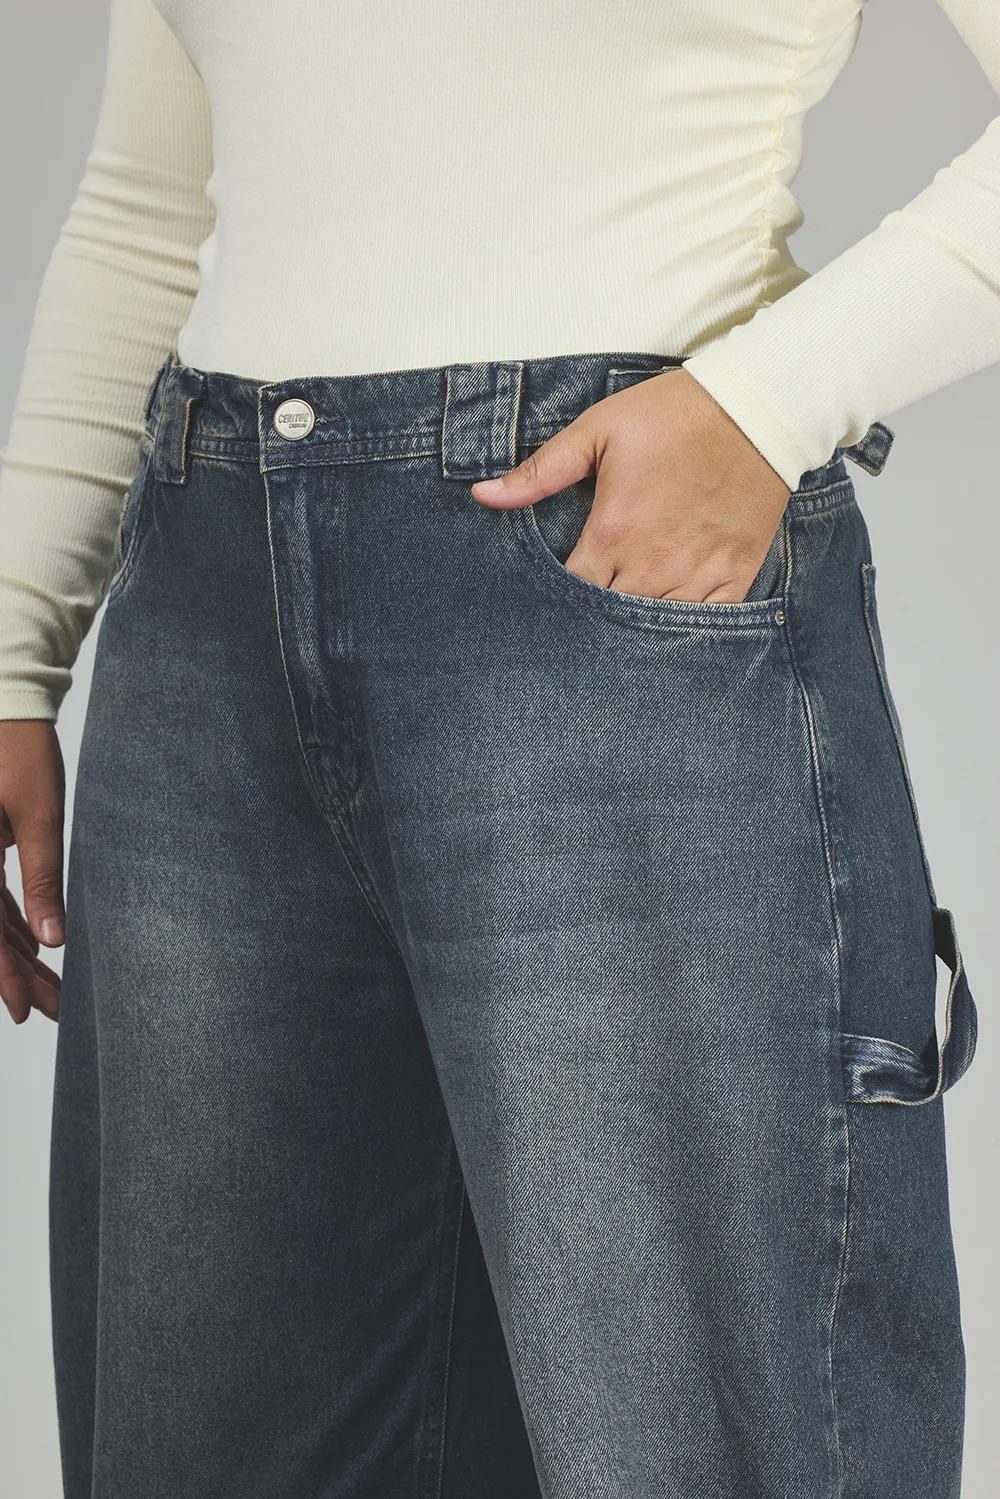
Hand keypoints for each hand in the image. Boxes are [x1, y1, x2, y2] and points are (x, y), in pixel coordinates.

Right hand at [0, 720, 64, 1023]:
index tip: (24, 1011)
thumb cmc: (21, 749)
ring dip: (19, 956)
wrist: (4, 702)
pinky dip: (12, 926)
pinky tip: (36, 950)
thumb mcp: (38, 813)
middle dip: (19, 975)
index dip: (2, 975)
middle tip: (53, 1012)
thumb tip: (50, 938)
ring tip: (54, 992)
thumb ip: (42, 876)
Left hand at [471, 366, 791, 602]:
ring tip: (619, 628)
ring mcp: (696, 575)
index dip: (555, 602)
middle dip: (591, 621)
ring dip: (634, 631)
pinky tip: (668, 625)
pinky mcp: (734, 576)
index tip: (550, 598)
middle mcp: (652, 565)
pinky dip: (684, 631)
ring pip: (653, 631)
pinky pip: (705, 625)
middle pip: (607, 622)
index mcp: (613, 534)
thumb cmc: (673, 416)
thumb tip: (483, 496)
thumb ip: (539, 471)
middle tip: (580, 618)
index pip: (569, 594)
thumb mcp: (597, 431)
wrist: (755, 409)